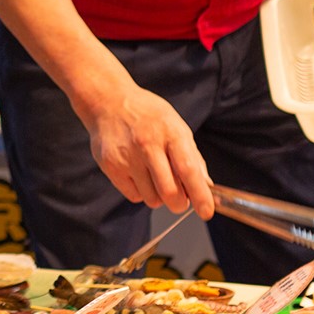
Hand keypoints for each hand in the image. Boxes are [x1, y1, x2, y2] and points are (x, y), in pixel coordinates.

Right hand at [79, 78, 214, 218]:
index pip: (188, 170)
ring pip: (151, 199)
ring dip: (159, 197)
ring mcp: (126, 156)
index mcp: (170, 132)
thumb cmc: (147, 116)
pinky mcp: (110, 166)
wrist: (107, 102)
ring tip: (155, 178)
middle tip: (180, 199)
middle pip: (169, 192)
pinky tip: (138, 174)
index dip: (200, 195)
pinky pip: (134, 196)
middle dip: (179, 204)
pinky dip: (141, 192)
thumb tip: (206, 186)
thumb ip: (192, 157)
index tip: (206, 211)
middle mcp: (147, 144)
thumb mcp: (176, 126)